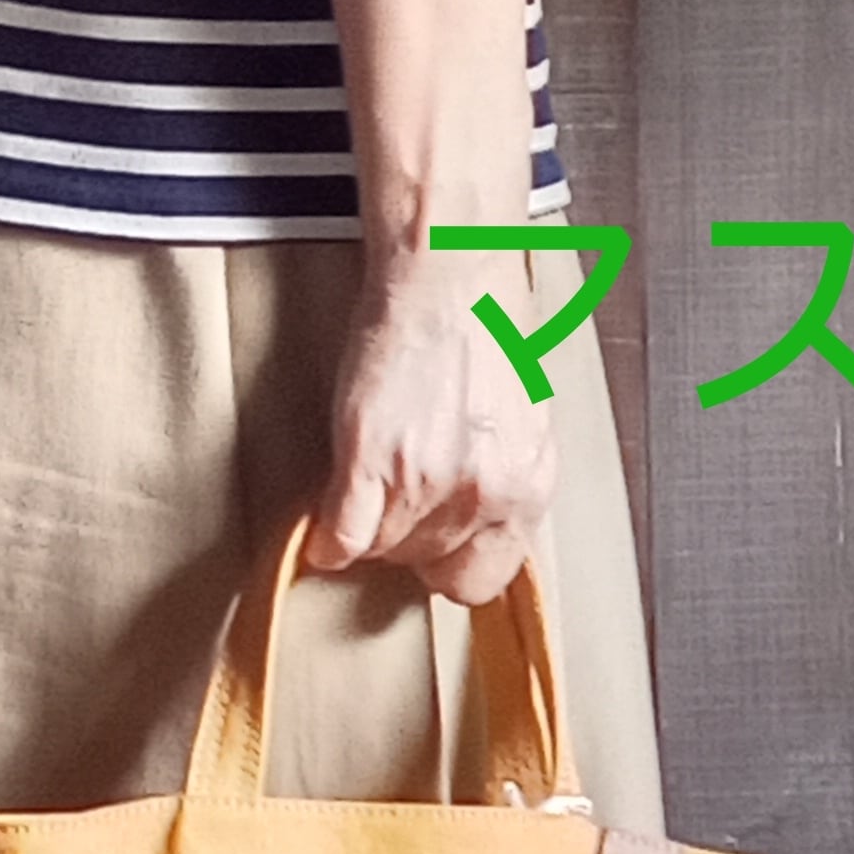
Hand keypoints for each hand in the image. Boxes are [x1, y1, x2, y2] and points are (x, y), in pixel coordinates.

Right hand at [306, 242, 556, 604]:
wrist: (452, 273)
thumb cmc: (487, 328)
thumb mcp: (520, 423)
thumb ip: (500, 480)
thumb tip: (472, 520)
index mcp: (528, 486)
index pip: (483, 579)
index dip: (449, 563)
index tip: (432, 549)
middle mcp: (483, 493)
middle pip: (427, 566)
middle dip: (408, 541)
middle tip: (397, 501)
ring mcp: (425, 481)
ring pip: (381, 551)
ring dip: (367, 528)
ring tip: (368, 485)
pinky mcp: (369, 460)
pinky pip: (340, 537)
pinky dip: (325, 539)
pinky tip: (326, 527)